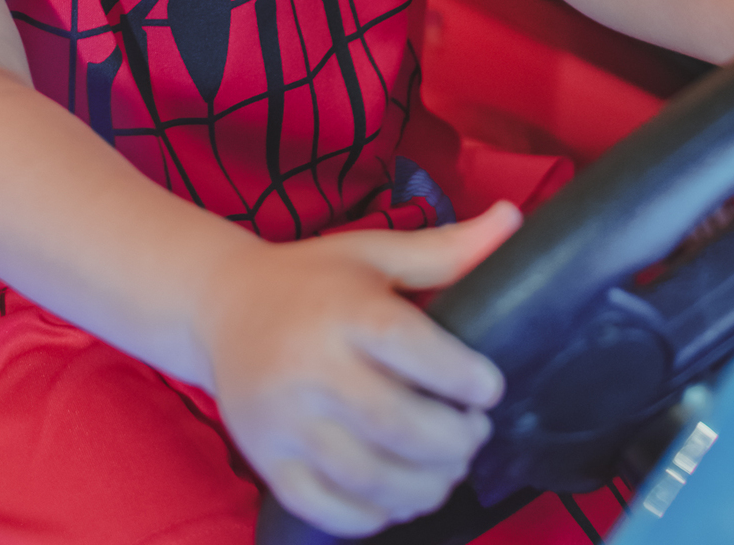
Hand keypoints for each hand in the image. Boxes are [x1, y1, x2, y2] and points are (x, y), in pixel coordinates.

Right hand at [199, 202, 521, 536]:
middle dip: (455, 441)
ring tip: (446, 467)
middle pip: (398, 426)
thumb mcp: (373, 255)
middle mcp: (307, 366)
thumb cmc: (310, 280)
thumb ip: (445, 249)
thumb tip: (513, 218)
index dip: (462, 376)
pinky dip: (378, 515)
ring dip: (428, 485)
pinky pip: (332, 510)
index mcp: (340, 308)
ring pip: (371, 478)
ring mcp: (283, 421)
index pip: (409, 348)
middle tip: (472, 433)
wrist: (220, 305)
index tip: (488, 388)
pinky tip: (398, 493)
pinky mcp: (268, 461)